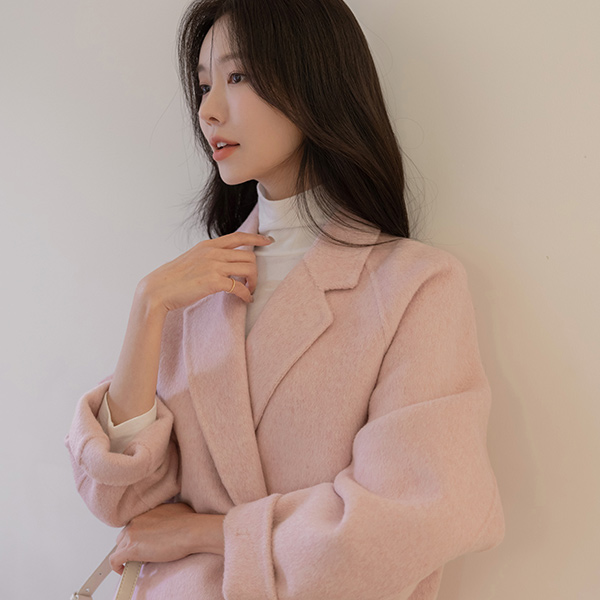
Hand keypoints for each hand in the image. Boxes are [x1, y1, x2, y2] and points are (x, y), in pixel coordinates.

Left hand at [109, 502, 224, 574]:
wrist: (191, 530)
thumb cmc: (189, 521)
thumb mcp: (176, 509)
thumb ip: (165, 514)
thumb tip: (167, 519)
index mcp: (146, 511)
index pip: (134, 525)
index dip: (138, 536)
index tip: (143, 543)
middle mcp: (137, 520)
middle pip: (124, 535)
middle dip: (131, 545)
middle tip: (142, 554)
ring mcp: (132, 533)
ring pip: (119, 547)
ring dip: (126, 555)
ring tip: (136, 563)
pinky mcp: (131, 548)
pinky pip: (114, 560)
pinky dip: (117, 566)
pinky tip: (124, 570)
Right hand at [138, 232, 274, 312]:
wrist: (158, 290)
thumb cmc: (173, 278)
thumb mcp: (192, 259)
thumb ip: (208, 257)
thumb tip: (222, 261)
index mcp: (208, 245)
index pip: (238, 237)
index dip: (256, 238)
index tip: (268, 241)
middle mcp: (213, 252)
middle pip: (248, 256)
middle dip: (256, 271)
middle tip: (253, 282)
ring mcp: (214, 266)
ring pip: (248, 269)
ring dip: (254, 282)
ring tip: (250, 291)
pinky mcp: (213, 282)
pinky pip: (240, 287)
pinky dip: (247, 294)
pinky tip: (246, 299)